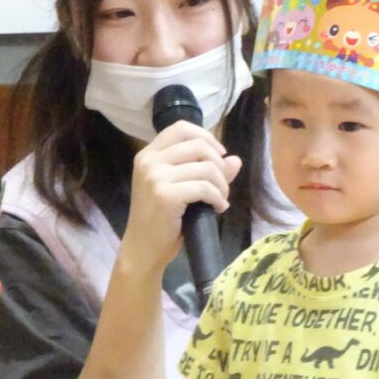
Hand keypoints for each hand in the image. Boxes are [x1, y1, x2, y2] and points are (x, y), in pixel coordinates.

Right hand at [125, 121, 241, 268]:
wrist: (143, 250)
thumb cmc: (161, 220)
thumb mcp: (182, 189)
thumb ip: (206, 171)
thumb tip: (235, 160)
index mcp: (148, 154)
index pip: (181, 128)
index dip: (206, 138)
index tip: (219, 156)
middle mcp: (149, 161)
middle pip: (198, 145)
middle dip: (219, 165)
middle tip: (221, 186)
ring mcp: (155, 177)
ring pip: (206, 167)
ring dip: (221, 185)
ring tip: (220, 200)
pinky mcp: (165, 195)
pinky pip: (205, 187)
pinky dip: (218, 198)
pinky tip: (217, 208)